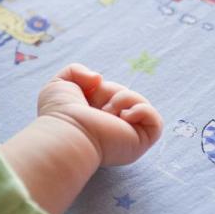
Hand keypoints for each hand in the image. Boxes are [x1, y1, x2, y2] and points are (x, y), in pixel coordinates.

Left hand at [37, 63, 162, 166]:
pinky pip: (156, 121)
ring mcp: (128, 136)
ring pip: (141, 104)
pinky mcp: (140, 142)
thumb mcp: (62, 82)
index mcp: (98, 118)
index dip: (102, 89)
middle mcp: (114, 128)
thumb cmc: (58, 112)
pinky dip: (142, 111)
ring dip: (124, 99)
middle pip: (127, 95)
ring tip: (107, 112)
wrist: (67, 130)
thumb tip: (99, 78)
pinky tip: (123, 117)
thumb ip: (77, 71)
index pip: (112, 94)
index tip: (86, 94)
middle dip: (112, 92)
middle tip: (95, 106)